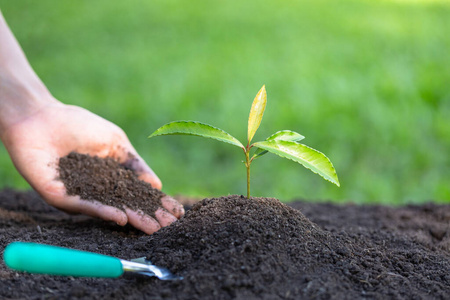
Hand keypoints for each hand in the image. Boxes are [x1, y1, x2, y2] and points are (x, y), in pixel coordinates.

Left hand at [0, 100, 183, 233]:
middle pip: (127, 206)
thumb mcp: (116, 142)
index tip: (177, 211)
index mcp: (111, 177)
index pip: (138, 193)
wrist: (41, 116)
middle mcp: (97, 190)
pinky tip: (122, 217)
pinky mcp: (60, 196)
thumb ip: (134, 164)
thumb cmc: (79, 124)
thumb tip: (156, 185)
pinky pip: (84, 206)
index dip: (157, 202)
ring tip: (153, 227)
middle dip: (149, 216)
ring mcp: (80, 195)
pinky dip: (104, 212)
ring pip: (109, 210)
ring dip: (132, 219)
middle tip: (169, 226)